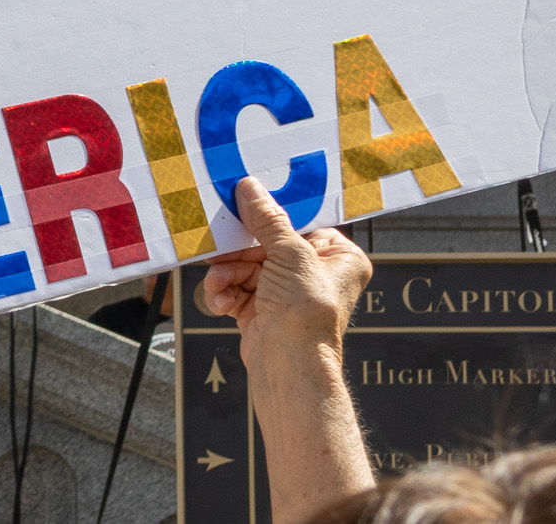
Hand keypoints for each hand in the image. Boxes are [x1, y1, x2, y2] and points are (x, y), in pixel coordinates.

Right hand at [202, 177, 372, 366]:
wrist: (290, 367)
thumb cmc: (307, 313)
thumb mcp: (290, 253)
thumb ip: (267, 219)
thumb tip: (250, 188)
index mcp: (339, 258)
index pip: (301, 225)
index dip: (272, 216)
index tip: (245, 202)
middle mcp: (316, 275)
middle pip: (268, 247)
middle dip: (239, 251)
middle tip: (217, 243)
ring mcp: (289, 295)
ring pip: (248, 269)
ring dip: (227, 274)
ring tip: (216, 281)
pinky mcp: (264, 312)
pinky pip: (239, 291)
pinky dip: (226, 293)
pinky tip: (220, 300)